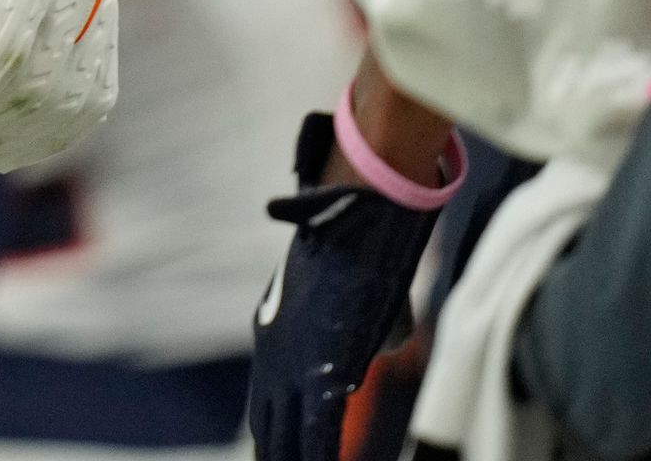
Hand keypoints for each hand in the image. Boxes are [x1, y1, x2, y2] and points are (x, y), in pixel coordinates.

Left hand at [246, 109, 444, 460]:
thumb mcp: (364, 299)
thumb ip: (369, 332)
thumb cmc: (364, 247)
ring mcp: (293, 360)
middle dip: (276, 453)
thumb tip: (384, 349)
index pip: (266, 399)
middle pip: (270, 422)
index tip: (273, 454)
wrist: (358, 213)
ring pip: (286, 432)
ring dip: (290, 457)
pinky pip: (315, 429)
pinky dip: (316, 453)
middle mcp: (275, 351)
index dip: (271, 432)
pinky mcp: (321, 366)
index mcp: (274, 335)